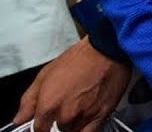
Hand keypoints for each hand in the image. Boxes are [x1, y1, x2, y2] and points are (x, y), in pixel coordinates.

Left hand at [13, 38, 131, 131]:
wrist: (107, 50)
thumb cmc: (78, 59)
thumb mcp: (45, 74)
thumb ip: (29, 100)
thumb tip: (21, 118)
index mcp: (48, 105)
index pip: (39, 129)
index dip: (42, 124)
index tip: (47, 119)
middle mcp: (65, 115)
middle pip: (58, 129)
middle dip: (60, 119)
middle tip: (68, 104)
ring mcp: (84, 116)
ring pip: (74, 130)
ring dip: (74, 122)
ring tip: (80, 105)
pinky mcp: (101, 115)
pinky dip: (86, 129)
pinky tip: (86, 118)